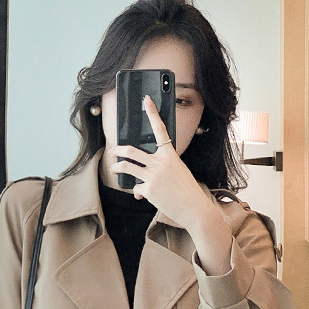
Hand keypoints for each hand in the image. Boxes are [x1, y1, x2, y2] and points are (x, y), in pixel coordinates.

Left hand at [110, 95, 232, 274]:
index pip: (160, 129)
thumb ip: (161, 170)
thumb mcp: (178, 173)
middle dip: (119, 150)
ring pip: (127, 168)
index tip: (146, 100)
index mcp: (170, 155)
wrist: (194, 208)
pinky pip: (136, 188)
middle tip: (114, 150)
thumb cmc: (187, 191)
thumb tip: (141, 181)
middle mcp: (160, 163)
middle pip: (132, 151)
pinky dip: (138, 193)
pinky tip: (144, 197)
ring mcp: (152, 176)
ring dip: (118, 167)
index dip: (152, 113)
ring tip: (114, 168)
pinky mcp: (148, 190)